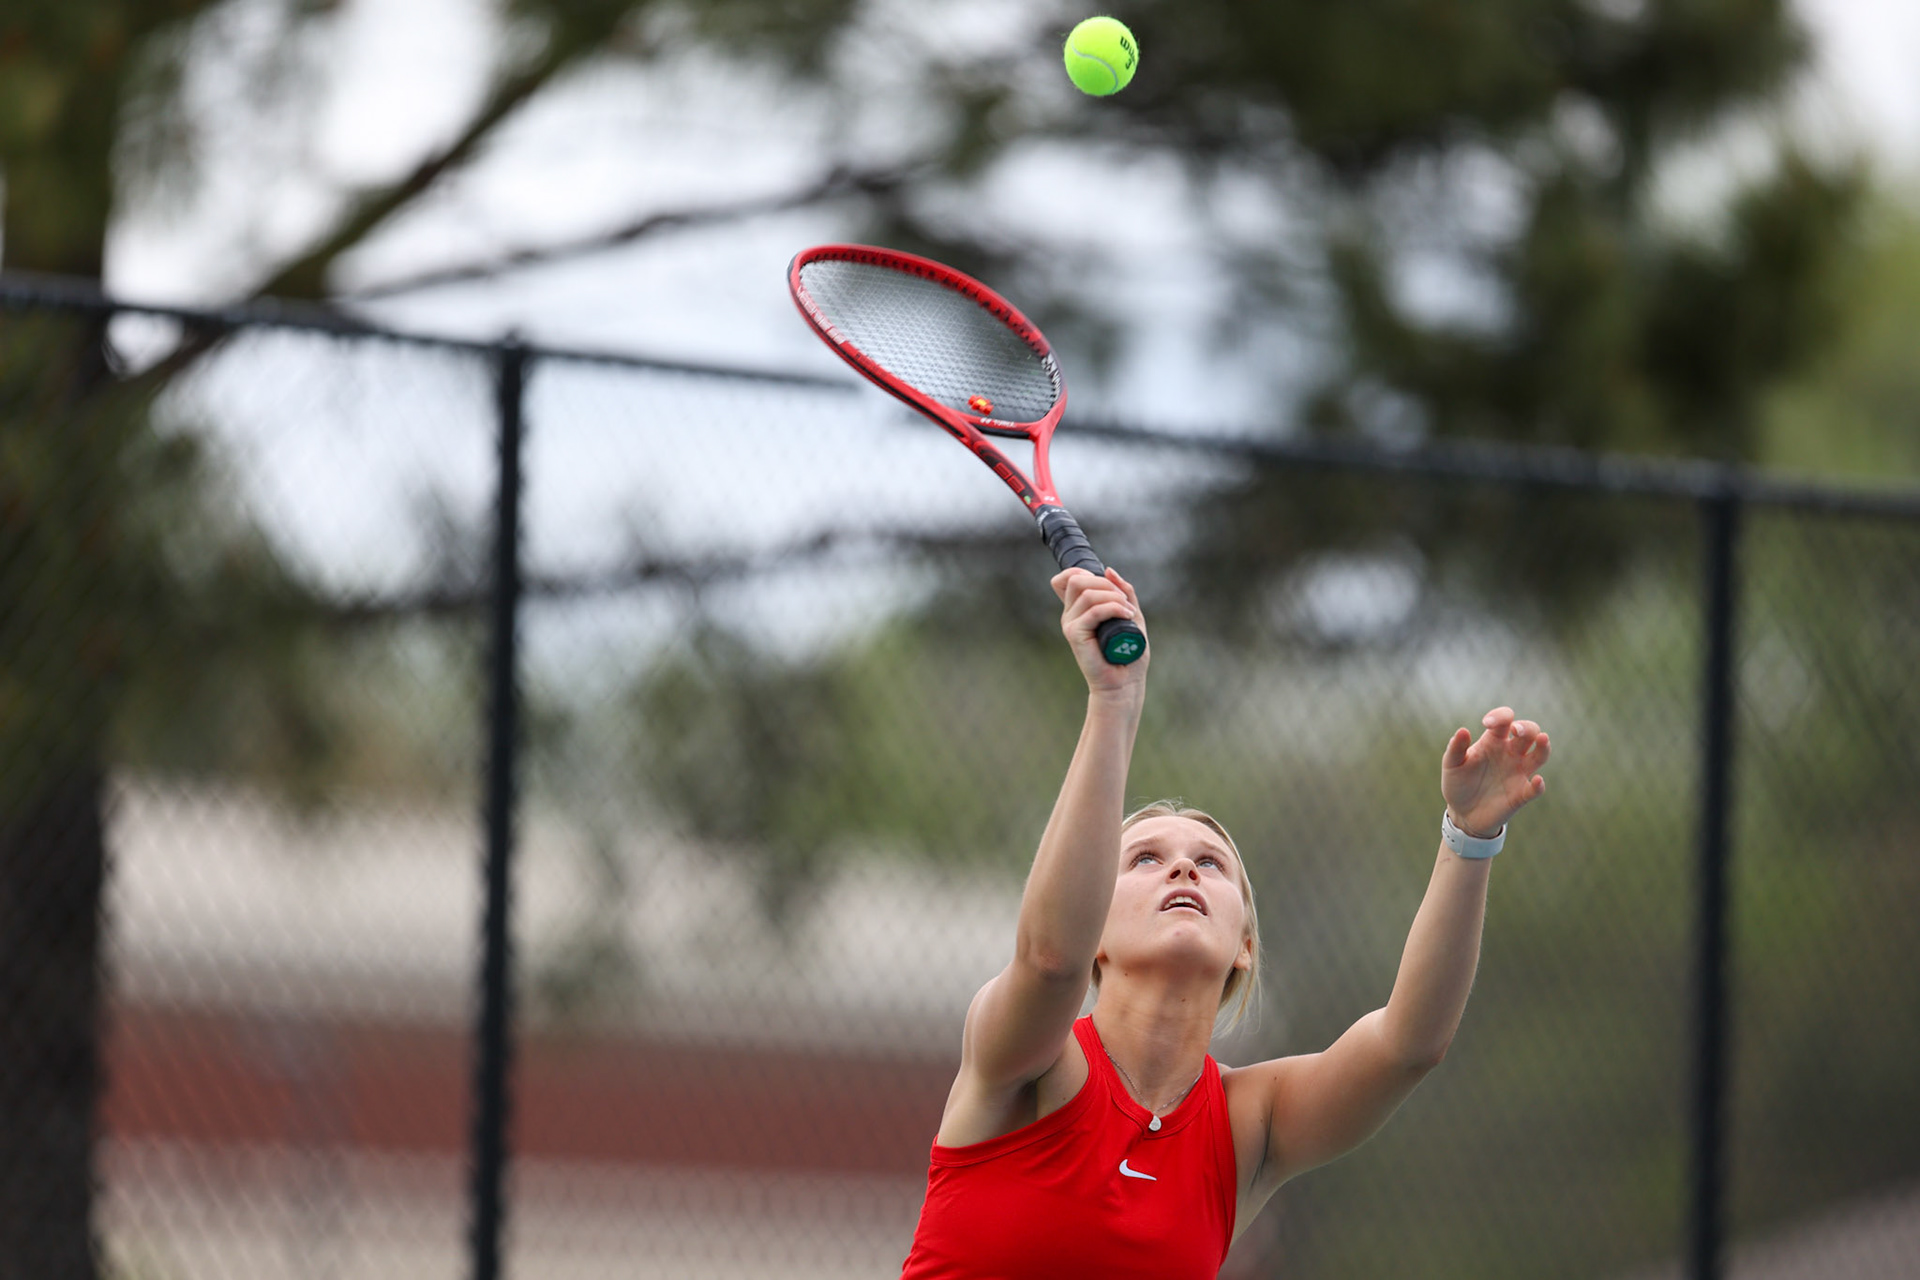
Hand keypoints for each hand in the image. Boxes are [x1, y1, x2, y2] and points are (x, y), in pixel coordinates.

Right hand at [1050, 567, 1147, 702]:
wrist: (1125, 683)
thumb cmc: (1128, 654)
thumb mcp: (1131, 615)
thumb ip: (1124, 592)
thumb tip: (1109, 570)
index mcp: (1079, 610)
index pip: (1065, 579)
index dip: (1081, 572)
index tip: (1106, 584)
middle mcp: (1071, 615)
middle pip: (1076, 579)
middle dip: (1104, 584)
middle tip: (1124, 601)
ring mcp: (1071, 625)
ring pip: (1086, 593)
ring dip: (1114, 597)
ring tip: (1128, 612)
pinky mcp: (1075, 635)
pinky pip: (1093, 610)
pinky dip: (1113, 608)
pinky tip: (1126, 615)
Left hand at [1441, 706, 1549, 836]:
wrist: (1462, 813)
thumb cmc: (1458, 783)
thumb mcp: (1451, 765)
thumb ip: (1455, 748)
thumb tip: (1463, 730)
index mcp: (1492, 742)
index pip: (1504, 721)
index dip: (1500, 716)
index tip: (1487, 723)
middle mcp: (1510, 753)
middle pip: (1529, 732)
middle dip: (1526, 727)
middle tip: (1515, 730)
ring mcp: (1518, 773)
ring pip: (1540, 754)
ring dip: (1544, 746)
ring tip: (1542, 738)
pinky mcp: (1521, 794)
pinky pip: (1535, 789)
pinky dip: (1539, 785)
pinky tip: (1537, 781)